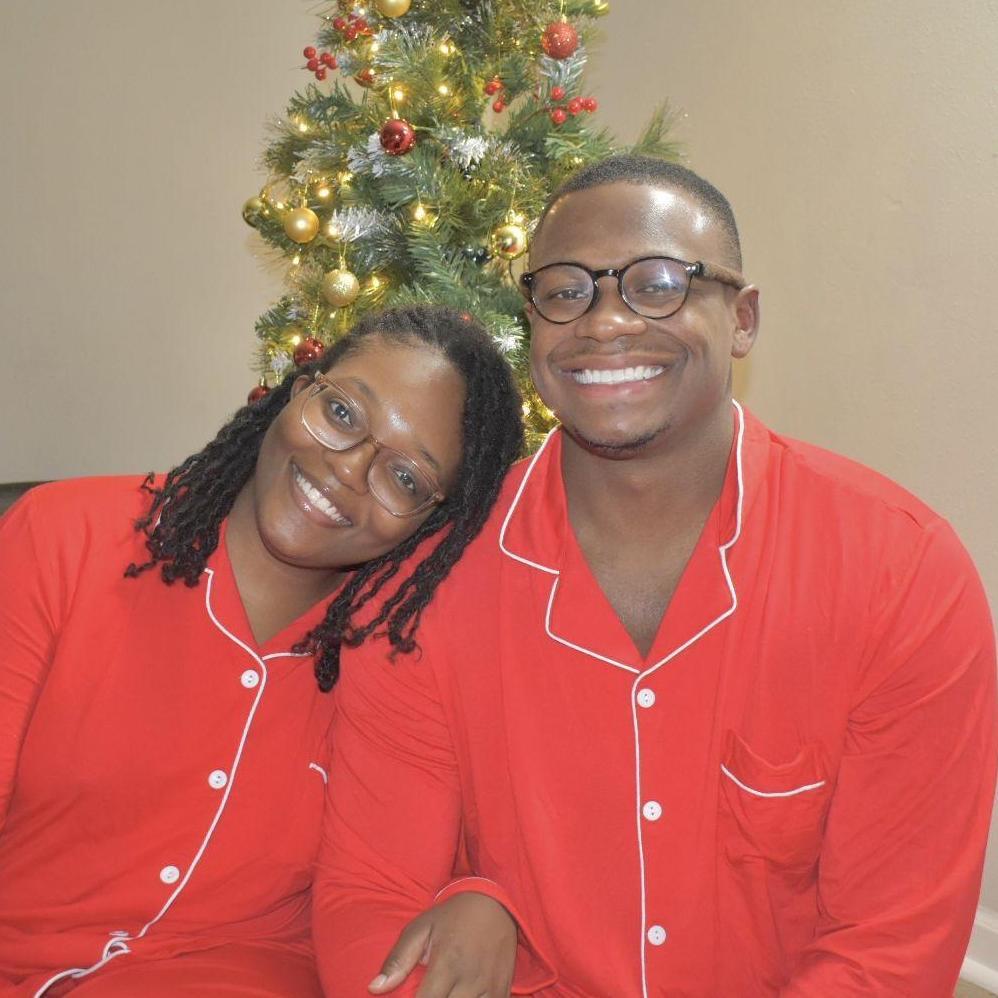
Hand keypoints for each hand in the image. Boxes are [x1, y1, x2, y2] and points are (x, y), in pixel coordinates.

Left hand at [369, 891, 516, 996]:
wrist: (495, 904)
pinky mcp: (502, 991)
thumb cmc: (452, 916)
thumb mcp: (421, 928)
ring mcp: (490, 987)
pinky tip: (460, 995)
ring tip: (443, 993)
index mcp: (447, 963)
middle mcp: (471, 978)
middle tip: (428, 993)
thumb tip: (374, 988)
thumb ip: (398, 959)